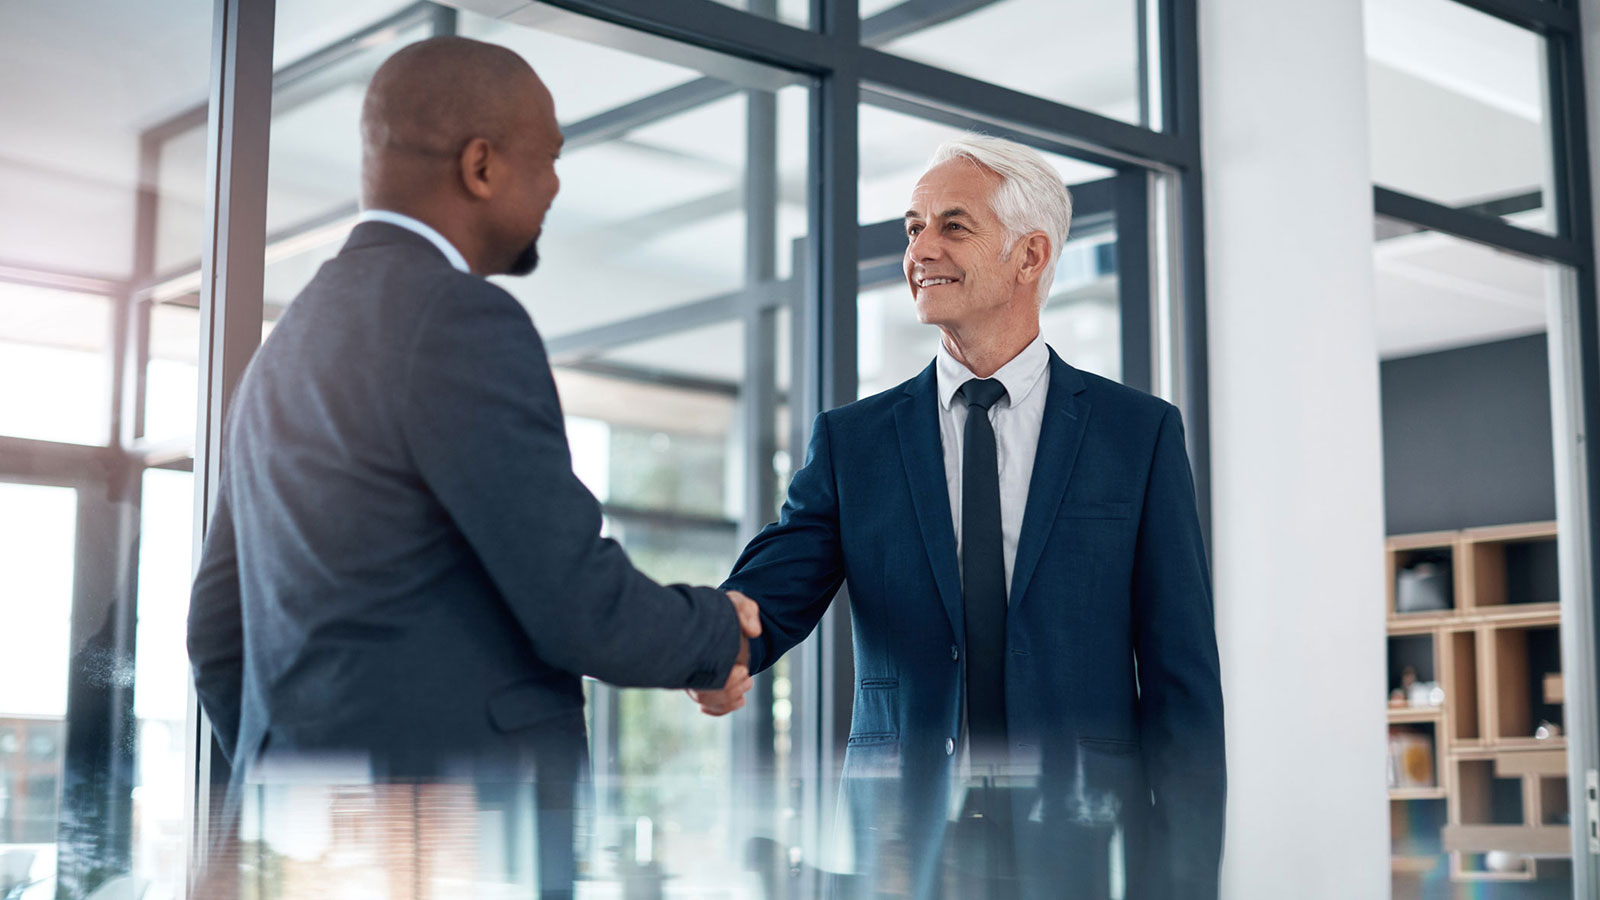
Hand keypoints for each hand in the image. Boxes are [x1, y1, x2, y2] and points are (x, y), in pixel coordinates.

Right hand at [686, 591, 762, 715]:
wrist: (717, 615)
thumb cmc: (725, 610)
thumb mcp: (737, 604)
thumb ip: (747, 612)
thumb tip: (755, 632)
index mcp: (693, 646)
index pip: (700, 675)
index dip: (725, 681)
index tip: (743, 670)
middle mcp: (688, 665)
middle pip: (702, 693)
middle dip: (729, 691)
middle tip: (747, 677)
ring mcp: (692, 675)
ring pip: (704, 699)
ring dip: (729, 699)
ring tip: (748, 683)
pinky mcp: (699, 683)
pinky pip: (706, 704)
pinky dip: (722, 707)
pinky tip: (740, 700)